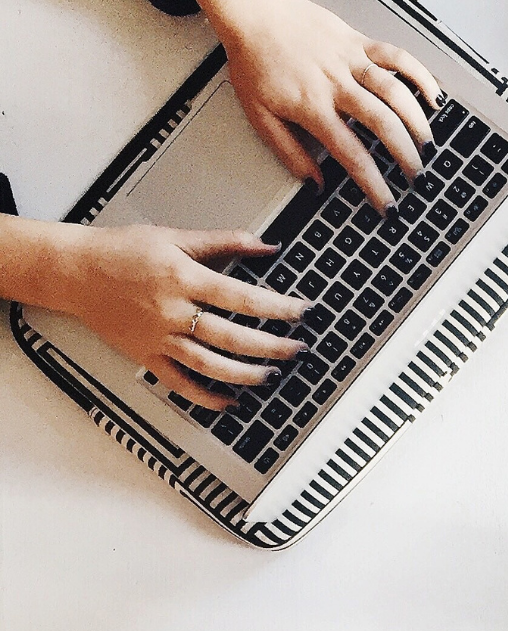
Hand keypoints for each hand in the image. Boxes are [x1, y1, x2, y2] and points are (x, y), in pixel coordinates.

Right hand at [54, 225, 311, 409]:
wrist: (74, 272)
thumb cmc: (122, 251)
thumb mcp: (176, 237)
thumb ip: (225, 241)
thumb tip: (268, 244)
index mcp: (183, 279)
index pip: (242, 298)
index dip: (277, 307)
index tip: (302, 311)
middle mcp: (172, 312)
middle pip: (231, 337)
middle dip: (271, 346)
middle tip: (298, 349)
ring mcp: (158, 338)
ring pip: (209, 365)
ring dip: (245, 375)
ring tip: (272, 376)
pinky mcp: (145, 356)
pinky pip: (178, 383)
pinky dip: (205, 397)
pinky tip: (229, 401)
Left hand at [180, 0, 442, 211]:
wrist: (254, 11)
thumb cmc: (254, 61)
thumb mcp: (259, 115)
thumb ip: (289, 151)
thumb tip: (314, 182)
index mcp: (311, 107)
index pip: (351, 154)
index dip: (373, 183)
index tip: (387, 203)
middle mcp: (336, 84)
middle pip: (383, 123)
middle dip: (405, 155)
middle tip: (414, 175)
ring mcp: (351, 60)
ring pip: (396, 91)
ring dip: (417, 120)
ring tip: (426, 143)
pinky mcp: (359, 41)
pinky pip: (398, 56)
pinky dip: (420, 75)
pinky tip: (432, 94)